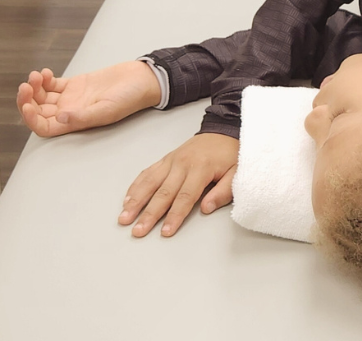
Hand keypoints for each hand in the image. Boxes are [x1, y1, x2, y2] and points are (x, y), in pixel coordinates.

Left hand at [16, 62, 161, 137]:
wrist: (143, 78)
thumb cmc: (131, 97)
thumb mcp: (109, 109)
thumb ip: (84, 116)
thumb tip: (60, 118)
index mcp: (76, 123)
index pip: (44, 127)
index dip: (31, 119)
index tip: (27, 105)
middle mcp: (71, 112)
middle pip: (40, 111)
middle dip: (28, 100)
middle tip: (26, 86)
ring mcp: (73, 97)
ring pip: (43, 97)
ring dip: (35, 88)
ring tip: (36, 76)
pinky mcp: (77, 84)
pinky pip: (53, 85)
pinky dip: (45, 79)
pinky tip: (45, 73)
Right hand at [119, 133, 238, 237]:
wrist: (223, 130)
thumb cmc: (230, 154)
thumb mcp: (237, 171)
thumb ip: (223, 191)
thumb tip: (206, 209)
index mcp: (201, 168)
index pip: (186, 196)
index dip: (175, 215)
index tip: (166, 231)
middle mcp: (183, 163)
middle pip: (164, 192)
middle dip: (150, 214)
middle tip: (138, 231)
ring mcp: (172, 160)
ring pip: (150, 182)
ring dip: (136, 201)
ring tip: (124, 218)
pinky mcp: (166, 158)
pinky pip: (148, 172)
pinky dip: (136, 186)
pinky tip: (127, 199)